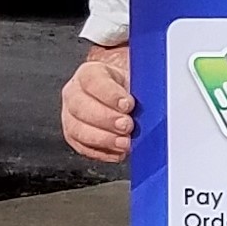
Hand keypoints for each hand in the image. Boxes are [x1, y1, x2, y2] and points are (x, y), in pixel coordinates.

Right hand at [61, 45, 132, 163]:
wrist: (121, 95)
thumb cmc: (128, 86)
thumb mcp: (136, 78)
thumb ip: (142, 85)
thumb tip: (155, 98)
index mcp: (90, 73)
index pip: (93, 80)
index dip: (110, 94)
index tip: (128, 104)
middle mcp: (75, 93)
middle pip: (81, 107)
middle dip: (107, 119)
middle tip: (127, 126)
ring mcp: (71, 115)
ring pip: (77, 129)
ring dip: (103, 139)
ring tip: (124, 143)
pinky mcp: (74, 135)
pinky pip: (82, 147)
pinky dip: (101, 152)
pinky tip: (117, 152)